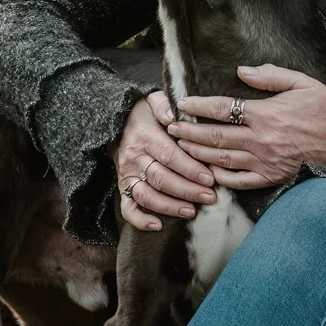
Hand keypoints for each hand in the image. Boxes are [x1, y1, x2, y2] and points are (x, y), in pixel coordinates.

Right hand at [116, 91, 214, 231]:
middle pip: (161, 178)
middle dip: (187, 190)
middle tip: (210, 197)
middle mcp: (134, 158)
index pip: (169, 155)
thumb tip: (174, 116)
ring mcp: (127, 175)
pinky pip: (127, 208)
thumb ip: (164, 105)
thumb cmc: (144, 114)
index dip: (190, 168)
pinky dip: (140, 220)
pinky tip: (158, 225)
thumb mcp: (153, 100)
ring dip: (169, 206)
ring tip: (191, 211)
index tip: (210, 178)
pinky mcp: (122, 187)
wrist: (115, 123)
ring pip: (147, 196)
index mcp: (145, 136)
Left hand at [169, 65, 325, 189]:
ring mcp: (264, 161)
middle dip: (189, 131)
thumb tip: (242, 71)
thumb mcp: (301, 82)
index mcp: (265, 114)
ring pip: (222, 158)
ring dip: (198, 153)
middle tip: (171, 128)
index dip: (199, 105)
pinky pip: (240, 181)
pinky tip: (208, 171)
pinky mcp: (271, 177)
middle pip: (215, 136)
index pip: (223, 108)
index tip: (183, 103)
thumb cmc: (325, 109)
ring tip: (181, 148)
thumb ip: (270, 76)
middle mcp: (260, 139)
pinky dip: (221, 177)